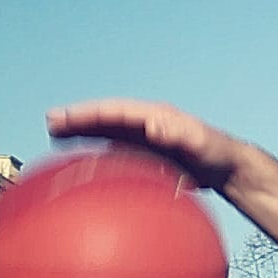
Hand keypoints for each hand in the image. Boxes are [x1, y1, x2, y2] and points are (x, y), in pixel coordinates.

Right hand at [47, 99, 242, 191]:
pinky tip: (83, 165)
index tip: (64, 116)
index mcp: (155, 116)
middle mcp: (146, 123)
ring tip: (56, 137)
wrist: (228, 166)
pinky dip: (99, 153)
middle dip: (78, 118)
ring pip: (108, 133)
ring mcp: (145, 138)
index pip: (115, 112)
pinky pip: (118, 151)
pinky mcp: (148, 153)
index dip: (88, 113)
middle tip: (49, 121)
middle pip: (106, 119)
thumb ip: (180, 134)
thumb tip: (154, 126)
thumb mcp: (202, 143)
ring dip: (84, 134)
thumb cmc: (218, 153)